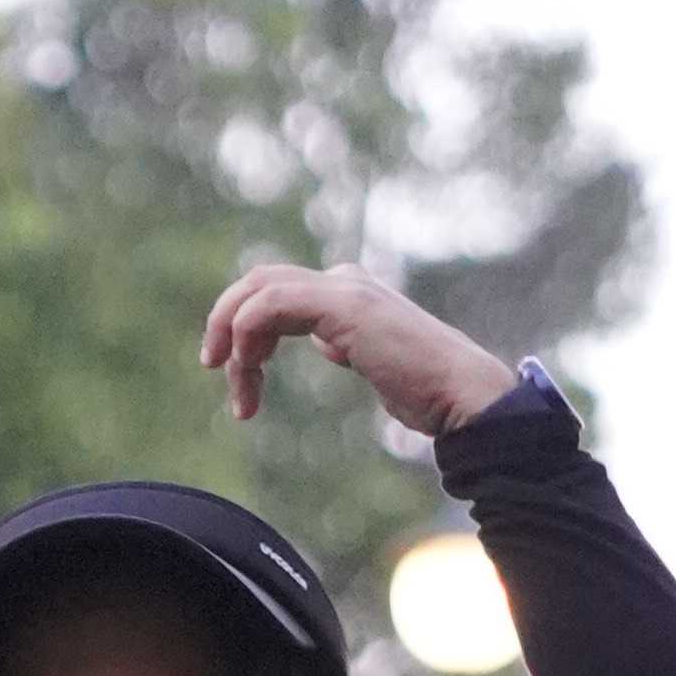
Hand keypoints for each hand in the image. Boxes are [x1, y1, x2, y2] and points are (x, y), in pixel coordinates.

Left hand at [202, 260, 519, 435]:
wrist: (463, 395)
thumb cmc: (429, 392)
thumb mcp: (377, 365)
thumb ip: (348, 347)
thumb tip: (328, 345)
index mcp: (351, 293)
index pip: (278, 291)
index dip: (246, 327)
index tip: (238, 375)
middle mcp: (345, 282)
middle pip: (260, 281)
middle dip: (226, 321)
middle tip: (212, 365)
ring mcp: (344, 289)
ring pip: (258, 290)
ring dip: (231, 335)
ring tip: (231, 384)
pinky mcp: (342, 306)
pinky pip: (270, 305)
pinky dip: (245, 333)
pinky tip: (245, 371)